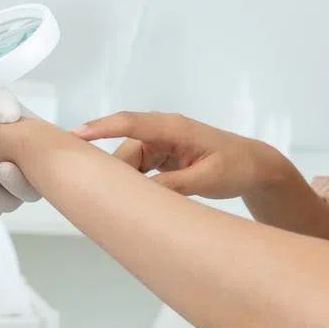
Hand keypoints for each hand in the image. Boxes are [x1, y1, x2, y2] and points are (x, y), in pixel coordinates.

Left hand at [0, 89, 40, 219]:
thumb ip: (0, 102)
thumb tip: (8, 118)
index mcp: (30, 137)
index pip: (55, 155)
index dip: (53, 161)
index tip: (21, 157)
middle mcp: (23, 162)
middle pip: (34, 188)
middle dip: (18, 183)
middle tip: (0, 167)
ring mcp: (6, 182)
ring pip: (12, 202)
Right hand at [73, 112, 274, 199]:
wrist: (254, 167)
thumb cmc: (235, 166)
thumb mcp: (207, 178)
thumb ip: (176, 184)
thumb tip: (143, 194)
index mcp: (173, 128)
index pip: (131, 123)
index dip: (101, 128)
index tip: (75, 135)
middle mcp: (162, 132)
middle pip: (124, 151)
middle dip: (109, 171)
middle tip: (93, 195)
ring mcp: (160, 144)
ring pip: (128, 163)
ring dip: (123, 181)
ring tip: (113, 203)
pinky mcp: (161, 158)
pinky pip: (137, 170)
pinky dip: (133, 184)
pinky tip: (131, 200)